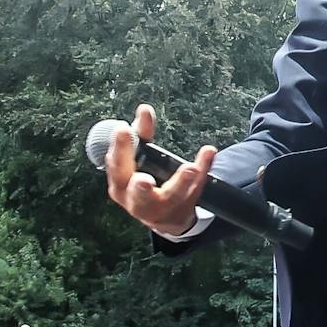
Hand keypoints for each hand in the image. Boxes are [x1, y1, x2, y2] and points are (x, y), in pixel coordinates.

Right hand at [103, 104, 215, 239]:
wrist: (162, 217)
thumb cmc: (142, 183)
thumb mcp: (135, 161)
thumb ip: (140, 135)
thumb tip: (144, 109)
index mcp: (120, 186)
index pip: (118, 166)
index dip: (120, 148)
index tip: (124, 128)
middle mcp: (137, 201)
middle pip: (138, 194)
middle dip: (140, 187)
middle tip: (144, 180)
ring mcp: (163, 206)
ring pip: (172, 195)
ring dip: (180, 182)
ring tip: (190, 169)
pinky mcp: (184, 205)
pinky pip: (196, 188)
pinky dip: (204, 169)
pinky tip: (208, 153)